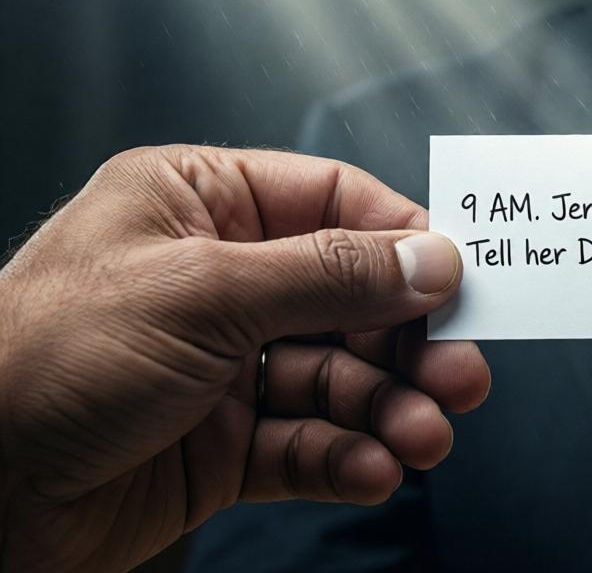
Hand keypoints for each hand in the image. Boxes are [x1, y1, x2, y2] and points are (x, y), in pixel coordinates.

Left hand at [0, 146, 488, 572]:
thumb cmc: (43, 359)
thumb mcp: (201, 293)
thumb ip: (328, 275)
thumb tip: (431, 260)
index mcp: (200, 206)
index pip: (333, 204)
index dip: (404, 243)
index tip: (464, 282)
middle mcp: (219, 281)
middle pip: (350, 299)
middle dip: (409, 342)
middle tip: (460, 376)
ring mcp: (224, 365)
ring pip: (339, 379)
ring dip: (389, 409)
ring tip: (424, 438)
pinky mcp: (223, 443)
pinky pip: (307, 443)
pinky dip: (346, 457)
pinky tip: (371, 469)